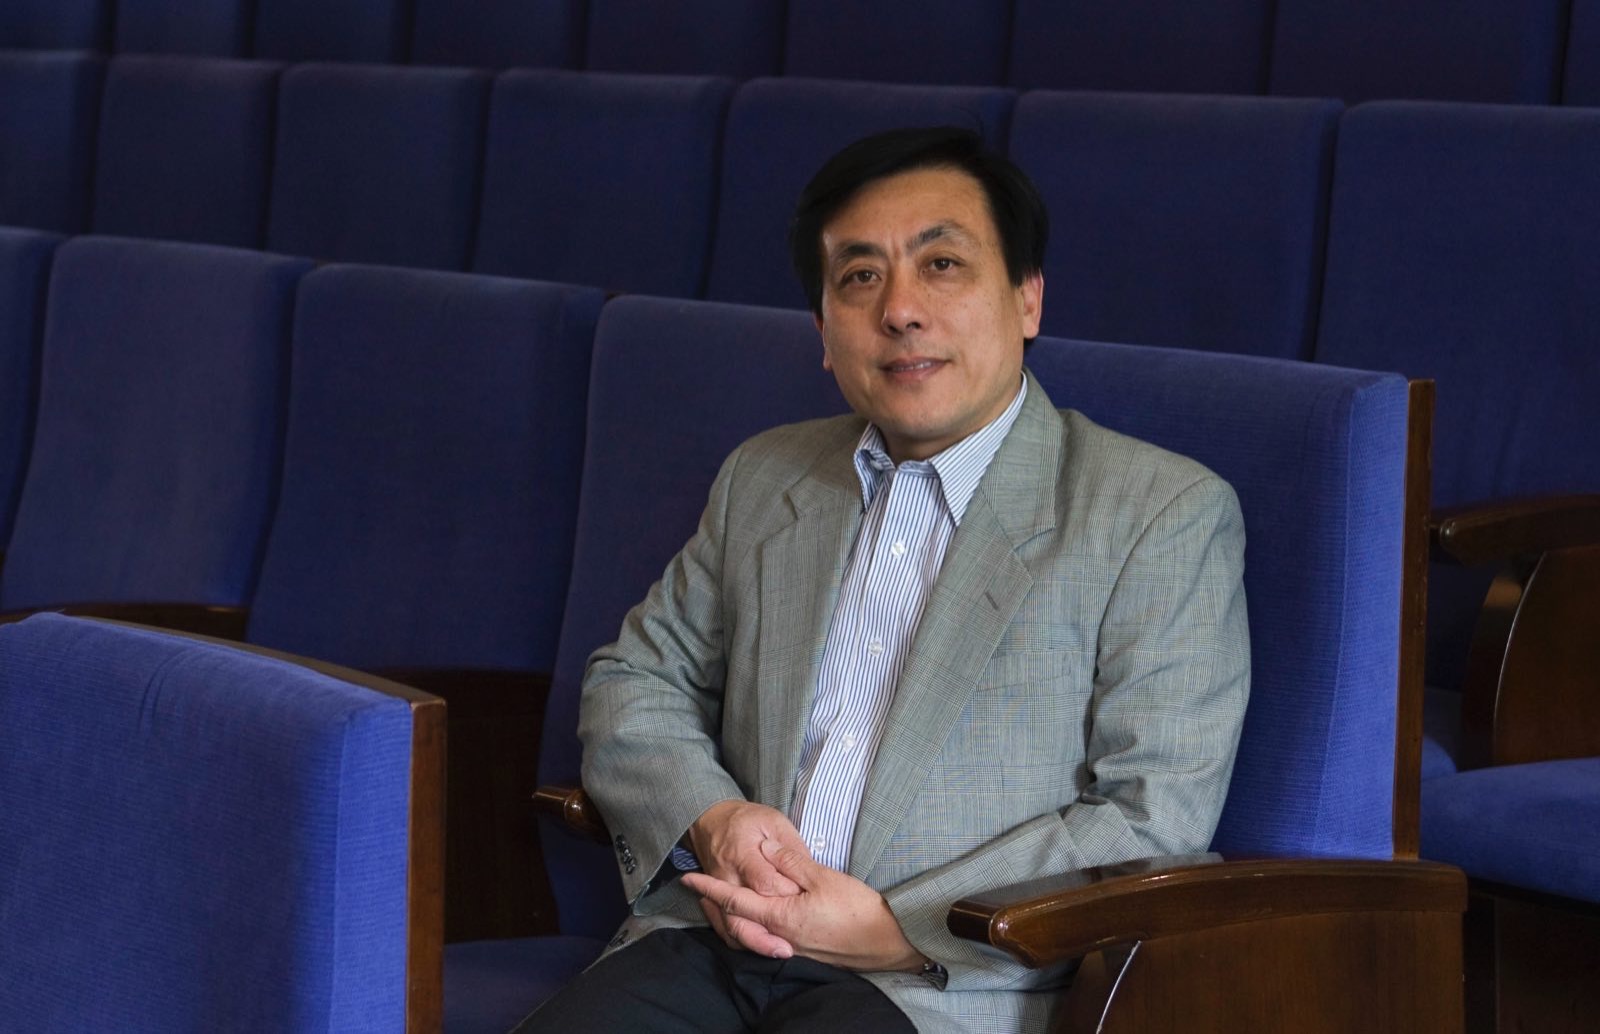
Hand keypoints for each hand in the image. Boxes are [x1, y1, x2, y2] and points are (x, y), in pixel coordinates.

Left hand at [682, 838, 925, 972]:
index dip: (710, 887)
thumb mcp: (823, 877)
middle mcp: (779, 936)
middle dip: (714, 905)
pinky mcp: (803, 951)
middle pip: (735, 922)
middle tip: (698, 889)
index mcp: (780, 916)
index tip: (689, 877)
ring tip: (721, 900)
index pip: (734, 900)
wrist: (886, 943)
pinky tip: (758, 916)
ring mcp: (791, 947)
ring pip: (750, 933)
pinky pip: (766, 940)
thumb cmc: (858, 909)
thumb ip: (791, 862)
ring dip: (732, 917)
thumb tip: (767, 850)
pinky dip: (752, 927)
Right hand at [686, 800, 808, 953]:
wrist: (710, 821)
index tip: (805, 902)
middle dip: (764, 935)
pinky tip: (761, 947)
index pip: (765, 883)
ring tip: (779, 953)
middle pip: (742, 913)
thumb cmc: (747, 820)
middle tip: (788, 949)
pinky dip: (741, 940)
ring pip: (731, 926)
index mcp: (743, 854)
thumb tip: (808, 869)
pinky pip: (724, 927)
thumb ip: (790, 846)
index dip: (786, 895)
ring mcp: (720, 891)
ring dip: (753, 943)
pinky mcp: (716, 901)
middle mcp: (728, 876)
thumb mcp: (774, 821)